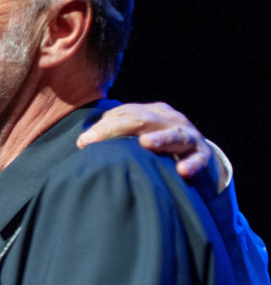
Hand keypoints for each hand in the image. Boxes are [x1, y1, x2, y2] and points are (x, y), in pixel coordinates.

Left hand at [78, 102, 229, 192]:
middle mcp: (170, 120)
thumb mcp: (136, 135)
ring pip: (175, 134)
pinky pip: (198, 159)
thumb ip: (113, 134)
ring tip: (146, 143)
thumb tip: (82, 142)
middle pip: (143, 120)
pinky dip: (192, 164)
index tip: (82, 143)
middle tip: (96, 140)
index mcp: (152, 113)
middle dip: (119, 129)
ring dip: (161, 138)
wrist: (198, 156)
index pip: (124, 115)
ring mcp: (188, 135)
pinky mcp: (203, 154)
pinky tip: (182, 171)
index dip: (102, 128)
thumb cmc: (158, 145)